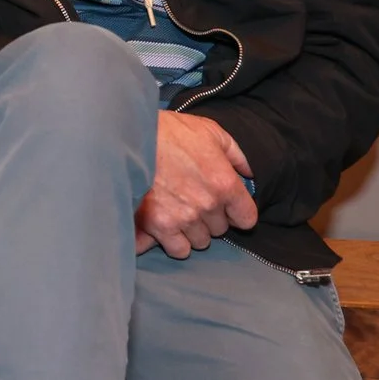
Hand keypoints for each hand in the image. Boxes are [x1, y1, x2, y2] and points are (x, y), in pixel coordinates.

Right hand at [134, 110, 255, 257]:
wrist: (128, 136)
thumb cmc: (169, 130)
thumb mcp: (210, 131)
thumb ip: (237, 154)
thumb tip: (250, 174)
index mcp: (224, 183)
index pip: (246, 218)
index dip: (237, 212)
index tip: (226, 205)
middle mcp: (207, 205)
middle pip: (220, 230)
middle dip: (210, 218)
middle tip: (193, 200)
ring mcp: (182, 218)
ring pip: (199, 241)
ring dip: (192, 230)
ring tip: (177, 211)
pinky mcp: (157, 226)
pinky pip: (177, 249)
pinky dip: (172, 241)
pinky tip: (166, 226)